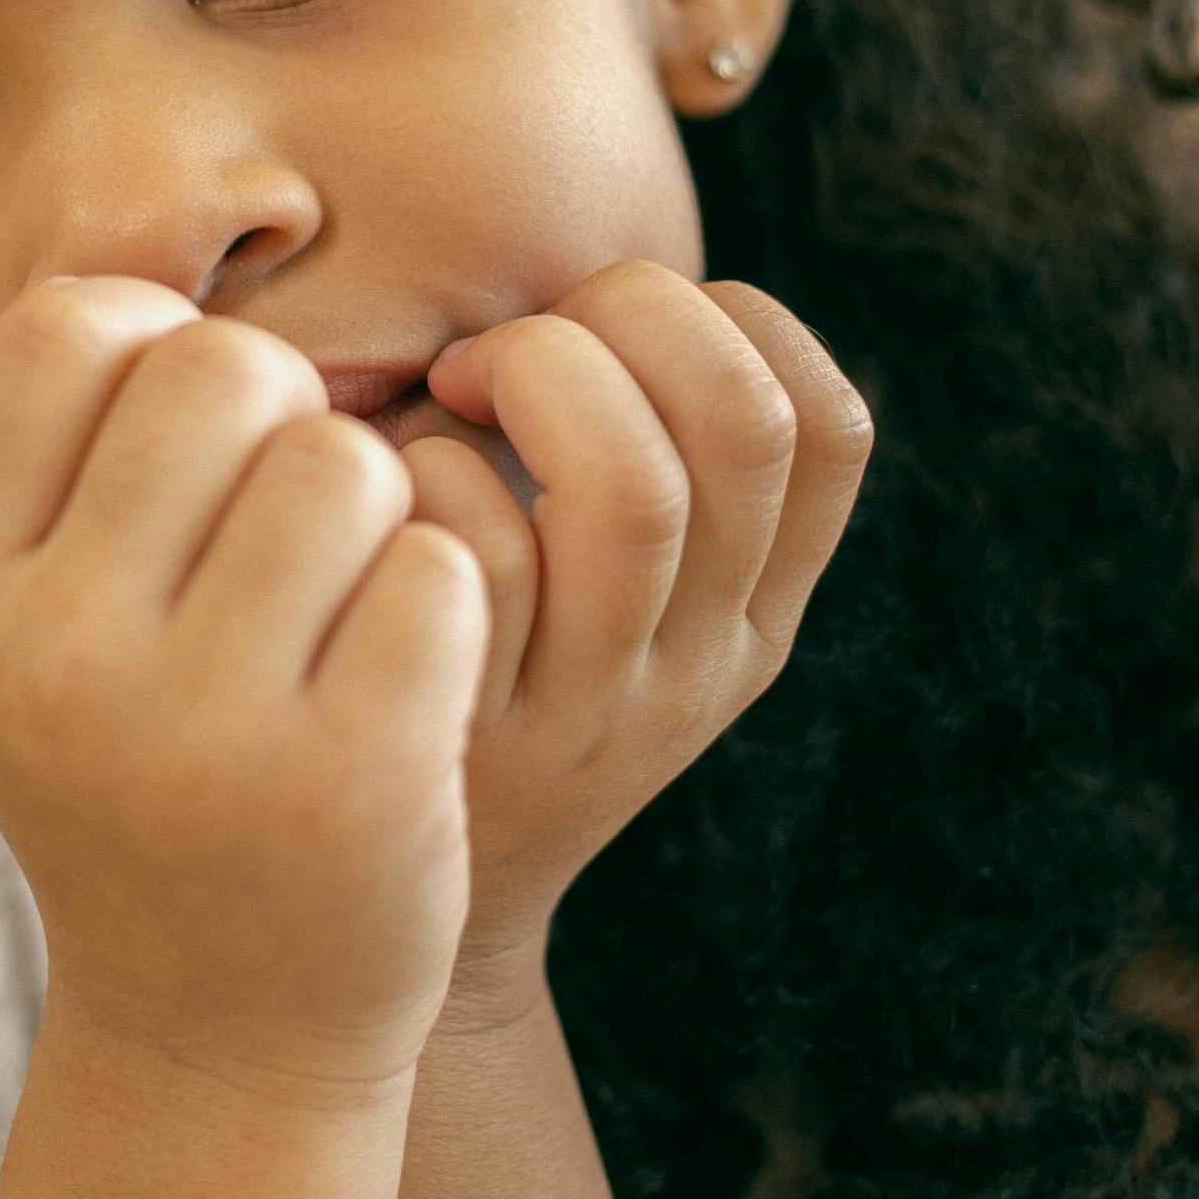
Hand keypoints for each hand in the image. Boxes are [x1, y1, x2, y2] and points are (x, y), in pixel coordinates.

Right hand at [0, 277, 491, 1094]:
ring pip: (348, 460)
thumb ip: (41, 464)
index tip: (189, 442)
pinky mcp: (353, 784)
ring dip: (380, 510)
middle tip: (293, 522)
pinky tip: (403, 677)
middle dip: (286, 419)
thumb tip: (119, 268)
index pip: (64, 330)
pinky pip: (447, 567)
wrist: (217, 1031)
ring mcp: (204, 728)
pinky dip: (448, 601)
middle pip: (225, 370)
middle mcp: (57, 654)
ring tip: (347, 604)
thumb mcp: (25, 635)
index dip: (155, 345)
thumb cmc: (136, 777)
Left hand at [396, 260, 874, 990]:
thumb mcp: (592, 598)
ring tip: (450, 389)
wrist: (370, 908)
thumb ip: (619, 456)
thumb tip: (579, 290)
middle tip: (508, 348)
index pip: (828, 424)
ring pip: (633, 482)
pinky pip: (478, 550)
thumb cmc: (458, 679)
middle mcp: (695, 662)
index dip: (730, 323)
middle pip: (738, 423)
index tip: (613, 334)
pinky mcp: (473, 728)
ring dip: (533, 372)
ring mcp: (590, 705)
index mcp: (752, 610)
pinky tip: (385, 487)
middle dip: (625, 316)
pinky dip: (428, 467)